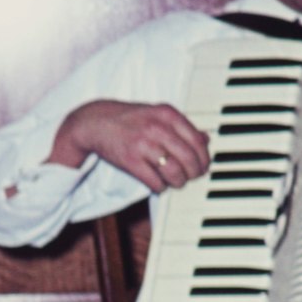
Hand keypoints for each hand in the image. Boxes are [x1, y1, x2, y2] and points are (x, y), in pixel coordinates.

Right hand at [47, 99, 209, 189]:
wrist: (96, 122)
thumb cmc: (130, 119)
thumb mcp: (158, 114)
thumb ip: (182, 126)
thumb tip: (206, 139)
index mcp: (168, 114)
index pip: (198, 142)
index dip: (204, 159)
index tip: (202, 166)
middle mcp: (158, 127)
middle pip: (189, 159)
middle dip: (193, 173)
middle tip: (190, 177)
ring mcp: (143, 144)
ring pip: (175, 172)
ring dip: (178, 182)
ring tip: (175, 182)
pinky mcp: (130, 160)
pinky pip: (155, 181)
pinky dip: (160, 187)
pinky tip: (159, 183)